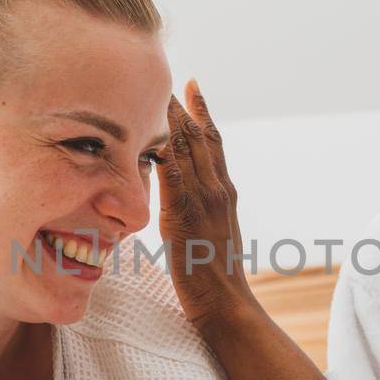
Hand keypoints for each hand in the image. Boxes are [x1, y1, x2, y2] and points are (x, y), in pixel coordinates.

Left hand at [156, 78, 257, 331]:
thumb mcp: (211, 236)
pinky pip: (173, 173)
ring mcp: (204, 199)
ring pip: (189, 148)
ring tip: (162, 90)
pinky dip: (164, 149)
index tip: (192, 89)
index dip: (202, 114)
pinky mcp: (186, 213)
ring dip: (174, 118)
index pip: (214, 143)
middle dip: (186, 106)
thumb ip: (199, 214)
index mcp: (225, 193)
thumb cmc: (215, 279)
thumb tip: (185, 205)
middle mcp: (218, 189)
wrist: (227, 303)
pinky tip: (152, 130)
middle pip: (202, 137)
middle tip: (173, 77)